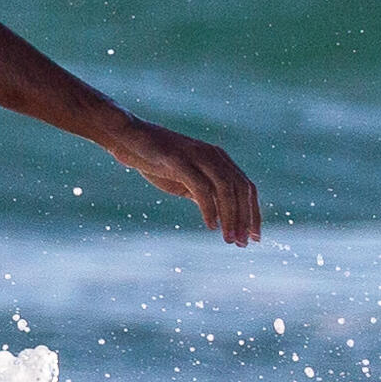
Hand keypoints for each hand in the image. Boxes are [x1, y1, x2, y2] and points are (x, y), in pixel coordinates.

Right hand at [105, 118, 260, 244]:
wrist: (127, 138)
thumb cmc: (155, 161)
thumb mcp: (184, 180)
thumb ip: (204, 194)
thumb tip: (221, 217)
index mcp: (219, 159)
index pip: (247, 188)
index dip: (253, 214)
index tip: (254, 237)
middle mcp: (214, 155)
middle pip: (241, 190)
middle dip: (245, 219)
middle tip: (241, 243)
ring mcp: (197, 156)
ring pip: (226, 189)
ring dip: (231, 216)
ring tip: (228, 238)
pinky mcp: (179, 160)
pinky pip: (201, 187)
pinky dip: (209, 208)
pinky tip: (211, 225)